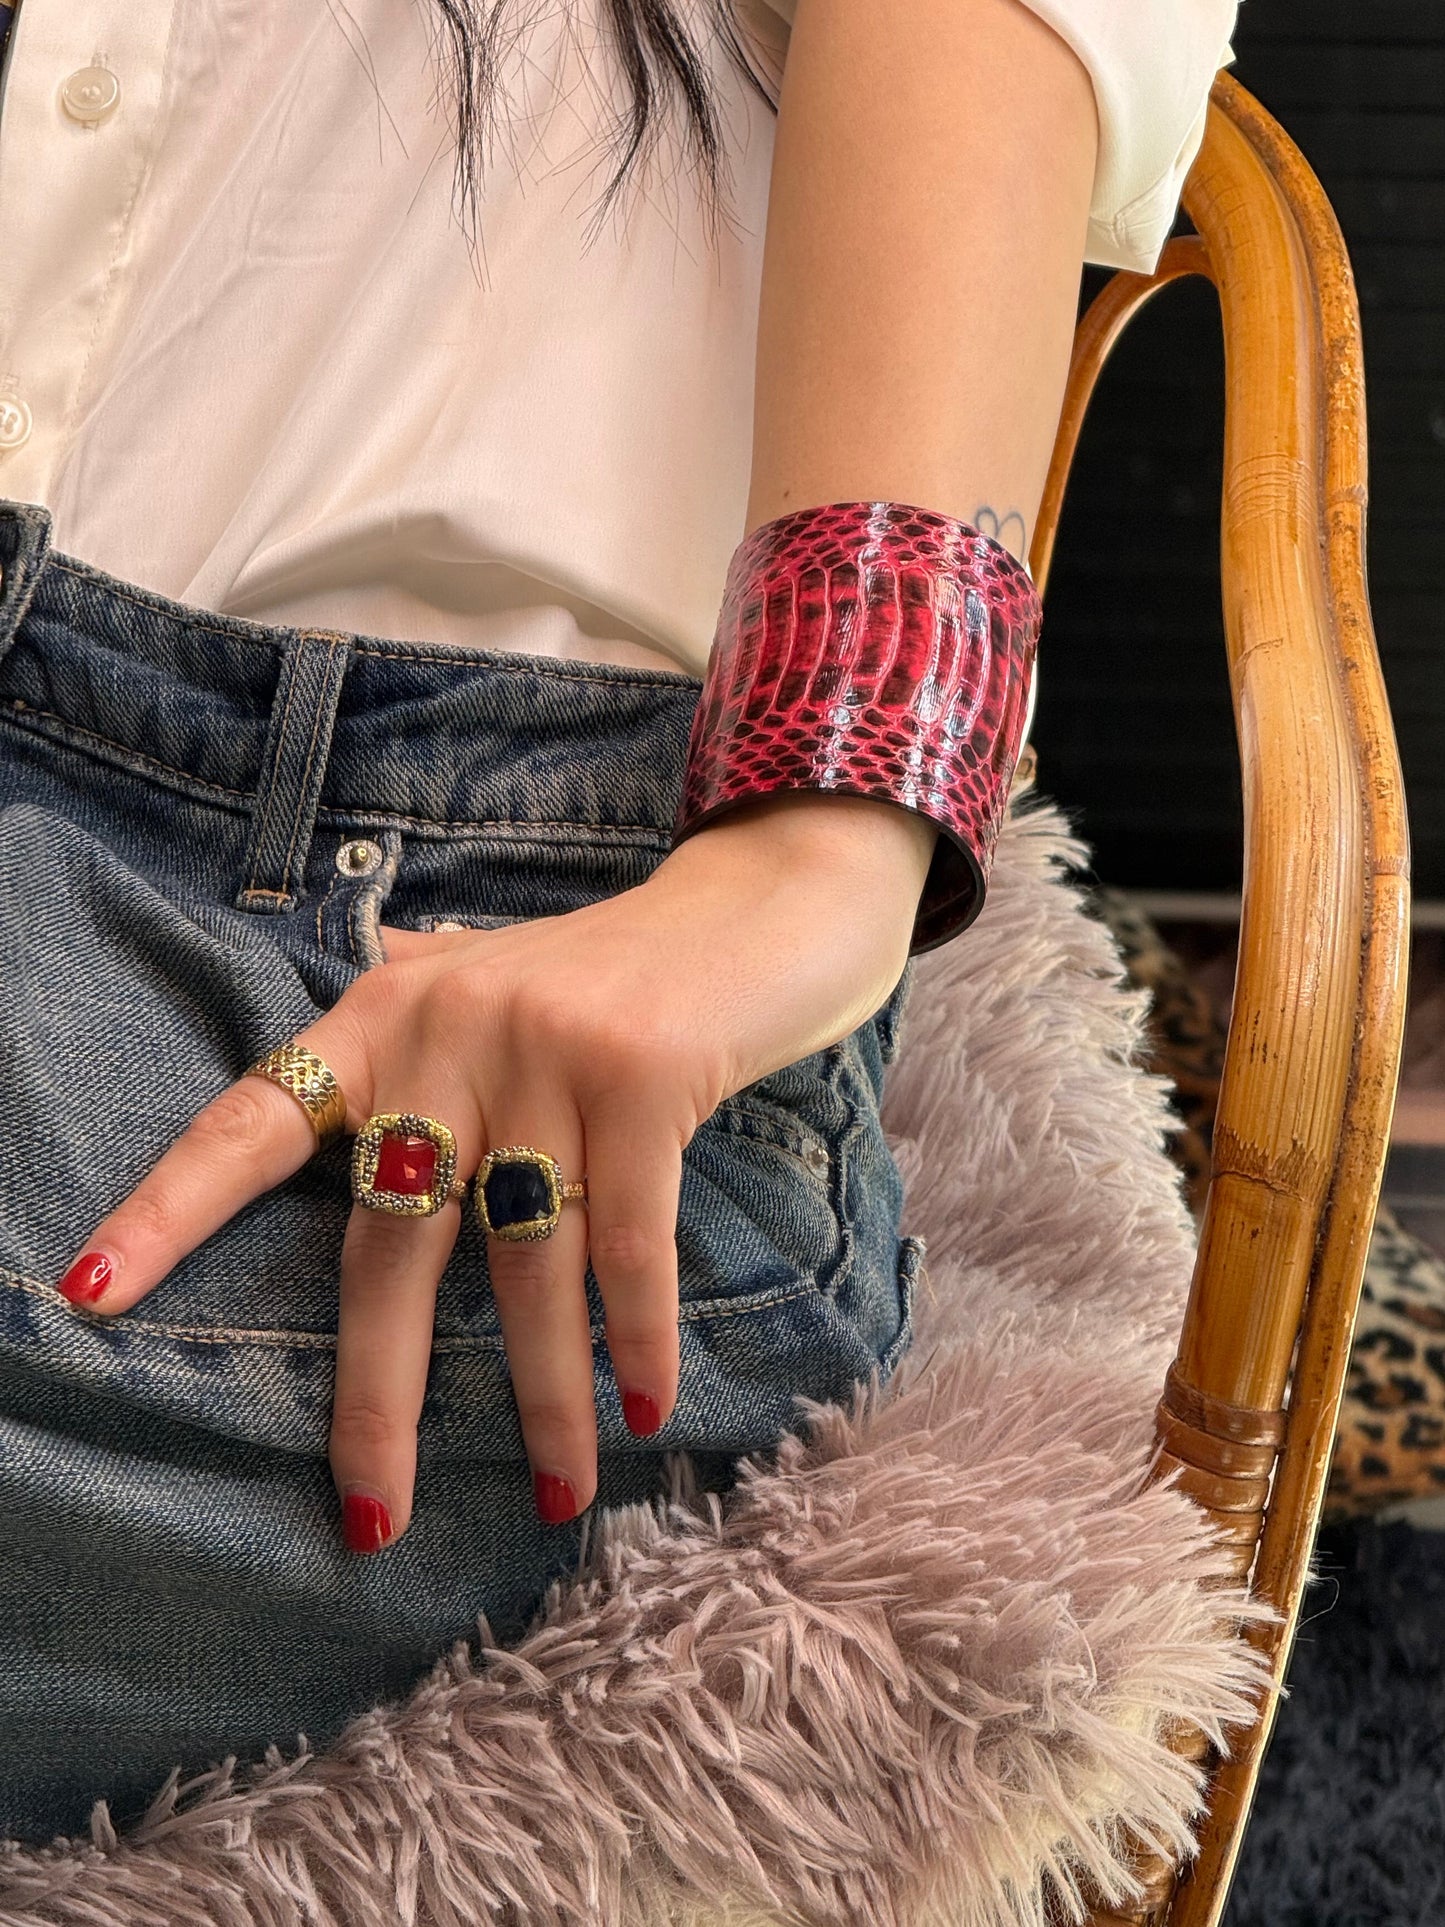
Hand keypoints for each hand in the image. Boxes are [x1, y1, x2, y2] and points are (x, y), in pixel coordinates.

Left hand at [51, 793, 934, 1549]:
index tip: (90, 1299)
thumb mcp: (494, 979)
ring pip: (518, 1264)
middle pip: (385, 1243)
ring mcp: (544, 1049)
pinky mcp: (641, 1073)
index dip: (170, 1210)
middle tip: (372, 1514)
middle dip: (379, 1395)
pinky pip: (623, 1244)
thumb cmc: (621, 967)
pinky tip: (644, 1407)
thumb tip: (338, 1098)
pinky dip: (633, 1338)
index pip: (254, 1119)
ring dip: (542, 1398)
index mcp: (388, 1011)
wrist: (763, 898)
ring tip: (556, 1493)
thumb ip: (416, 1032)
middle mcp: (447, 1028)